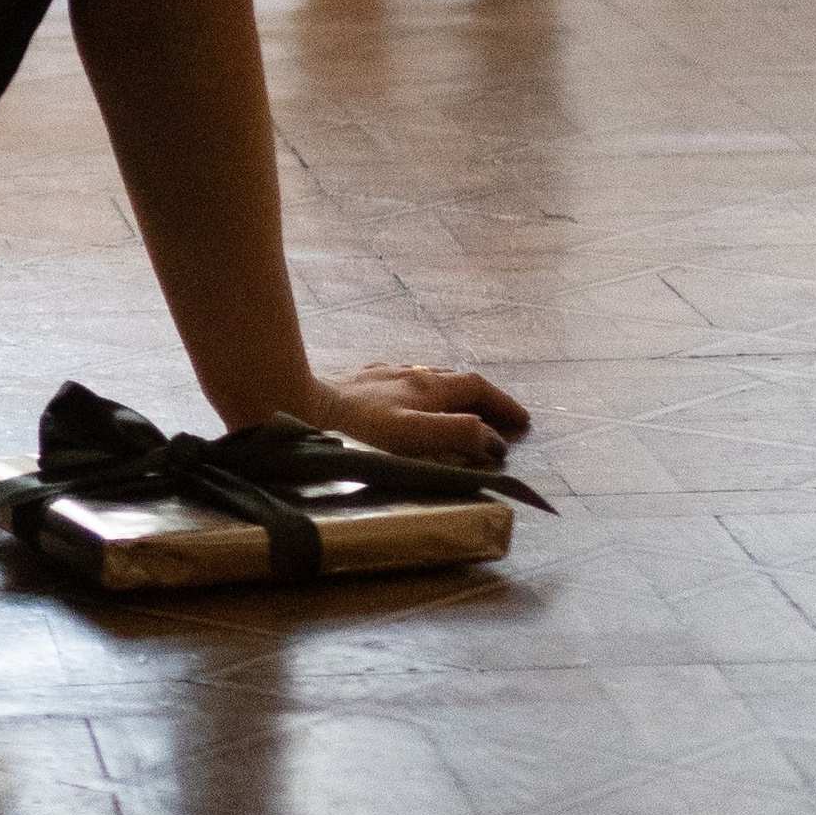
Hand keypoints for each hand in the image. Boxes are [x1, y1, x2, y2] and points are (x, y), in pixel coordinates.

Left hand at [307, 365, 528, 470]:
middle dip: (483, 397)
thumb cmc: (354, 430)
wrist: (293, 406)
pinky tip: (404, 397)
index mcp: (425, 387)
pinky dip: (417, 389)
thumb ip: (456, 435)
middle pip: (454, 380)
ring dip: (450, 391)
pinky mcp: (354, 381)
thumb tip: (493, 439)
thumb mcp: (412, 437)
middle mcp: (406, 374)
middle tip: (500, 418)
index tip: (522, 422)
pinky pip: (396, 380)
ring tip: (460, 407)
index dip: (502, 404)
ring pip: (425, 377)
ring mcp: (379, 375)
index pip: (476, 387)